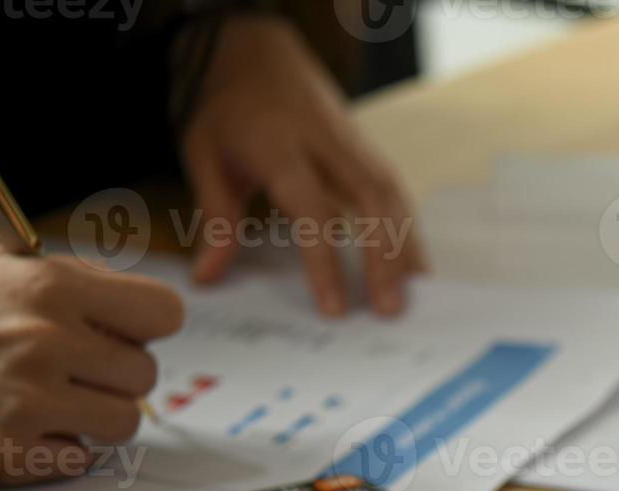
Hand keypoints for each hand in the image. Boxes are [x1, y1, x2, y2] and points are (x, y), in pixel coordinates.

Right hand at [0, 250, 182, 483]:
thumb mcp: (11, 271)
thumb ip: (83, 285)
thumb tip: (150, 315)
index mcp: (51, 286)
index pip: (164, 313)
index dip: (146, 325)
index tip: (127, 330)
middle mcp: (44, 341)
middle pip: (145, 375)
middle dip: (114, 374)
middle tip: (73, 368)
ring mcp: (26, 400)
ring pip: (123, 423)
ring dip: (94, 415)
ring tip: (50, 396)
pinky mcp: (9, 451)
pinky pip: (80, 458)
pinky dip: (57, 449)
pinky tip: (22, 423)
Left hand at [181, 15, 424, 316]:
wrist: (258, 53)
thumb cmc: (228, 112)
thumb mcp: (205, 156)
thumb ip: (215, 218)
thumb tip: (208, 278)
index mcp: (281, 146)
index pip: (312, 209)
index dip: (325, 261)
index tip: (334, 309)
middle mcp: (328, 144)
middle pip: (371, 202)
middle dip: (385, 259)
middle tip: (389, 310)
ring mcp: (355, 145)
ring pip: (393, 197)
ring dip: (406, 248)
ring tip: (412, 297)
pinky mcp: (369, 151)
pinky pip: (397, 194)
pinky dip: (409, 232)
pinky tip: (413, 267)